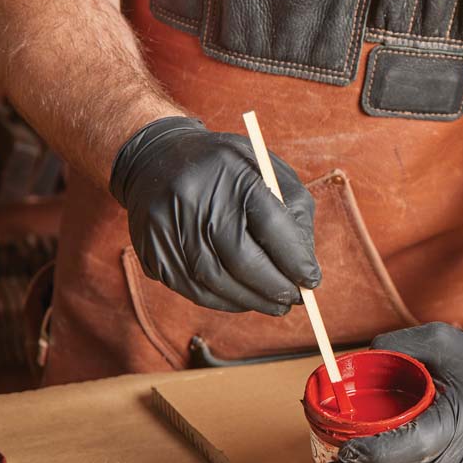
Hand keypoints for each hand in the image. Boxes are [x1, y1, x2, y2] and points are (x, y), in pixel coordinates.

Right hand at [110, 116, 319, 314]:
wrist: (155, 158)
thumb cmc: (226, 169)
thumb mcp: (266, 170)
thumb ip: (292, 212)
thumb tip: (305, 266)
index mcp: (231, 170)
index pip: (272, 226)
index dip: (295, 260)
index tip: (311, 279)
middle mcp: (194, 197)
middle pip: (243, 260)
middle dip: (275, 287)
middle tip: (295, 299)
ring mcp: (167, 225)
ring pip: (217, 281)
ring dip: (252, 300)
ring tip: (274, 304)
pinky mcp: (150, 249)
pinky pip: (192, 289)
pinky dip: (224, 301)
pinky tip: (243, 299)